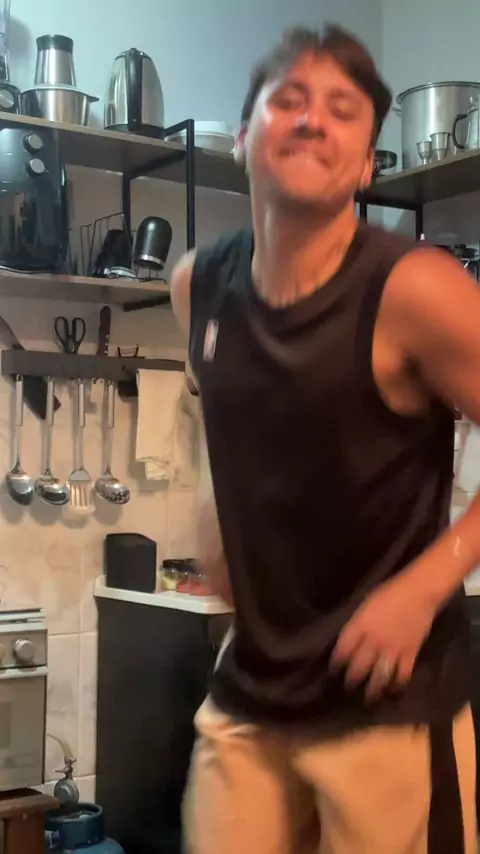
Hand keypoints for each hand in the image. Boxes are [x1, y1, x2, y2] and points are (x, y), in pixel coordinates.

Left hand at [330, 574, 435, 700]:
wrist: (418, 593)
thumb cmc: (389, 593)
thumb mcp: (365, 605)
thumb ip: (357, 624)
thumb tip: (349, 640)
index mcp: (360, 625)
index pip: (343, 650)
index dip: (337, 663)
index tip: (334, 670)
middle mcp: (374, 641)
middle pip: (359, 668)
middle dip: (351, 680)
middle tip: (348, 686)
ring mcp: (393, 650)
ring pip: (379, 677)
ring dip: (372, 690)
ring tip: (368, 697)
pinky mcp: (410, 654)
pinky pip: (402, 675)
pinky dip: (397, 684)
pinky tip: (392, 689)